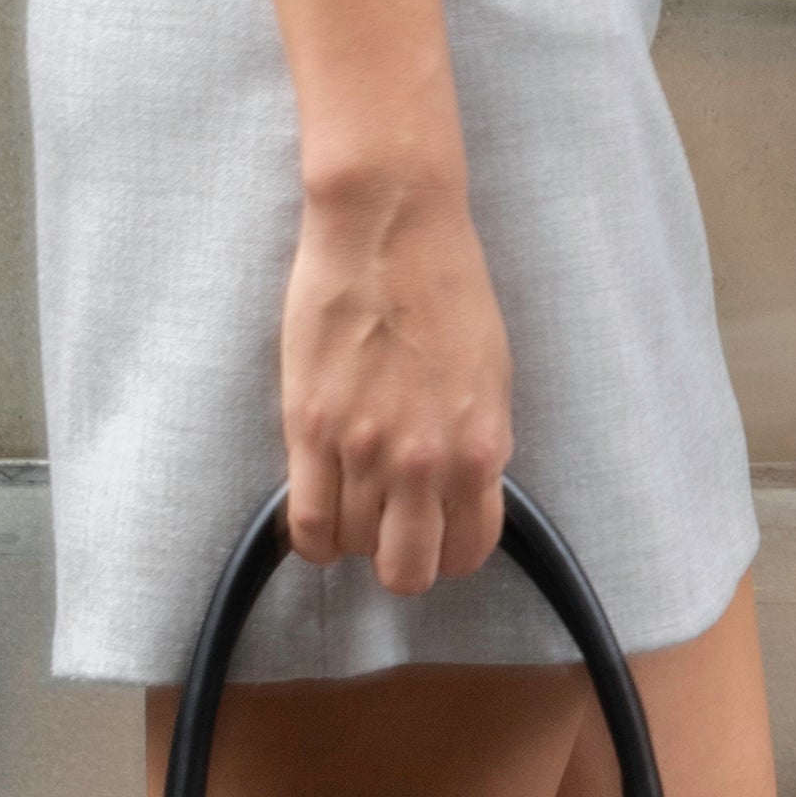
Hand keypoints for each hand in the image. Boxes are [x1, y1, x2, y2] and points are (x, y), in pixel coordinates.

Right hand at [280, 160, 513, 594]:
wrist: (390, 227)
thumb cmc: (446, 285)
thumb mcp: (490, 375)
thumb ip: (475, 442)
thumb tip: (460, 487)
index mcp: (480, 448)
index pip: (469, 549)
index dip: (448, 549)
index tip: (433, 529)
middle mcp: (425, 462)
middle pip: (408, 569)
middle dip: (400, 559)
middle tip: (389, 527)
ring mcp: (364, 449)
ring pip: (353, 547)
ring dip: (353, 534)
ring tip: (351, 496)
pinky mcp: (310, 429)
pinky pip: (305, 522)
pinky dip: (311, 533)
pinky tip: (316, 510)